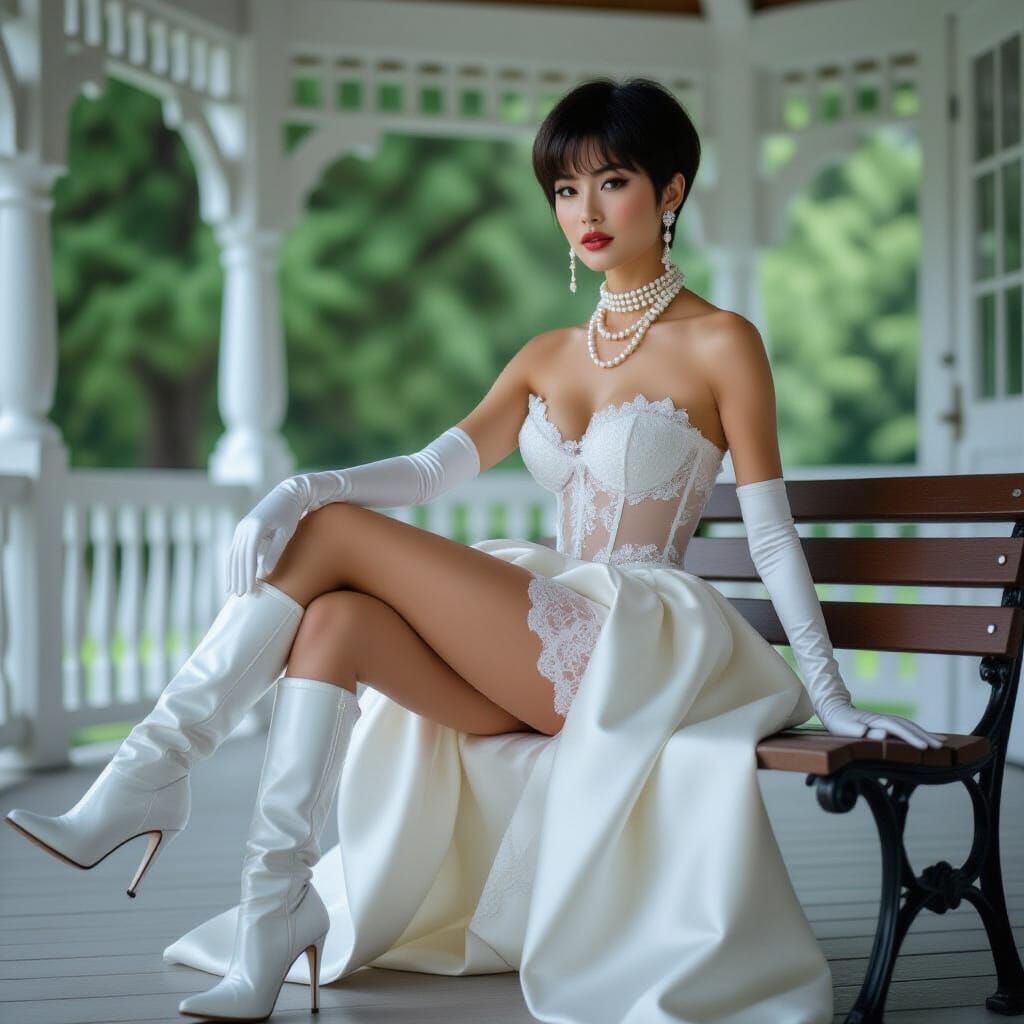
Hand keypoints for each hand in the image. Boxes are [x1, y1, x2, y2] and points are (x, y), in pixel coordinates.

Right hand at [226, 482, 306, 596]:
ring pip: (233, 555)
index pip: (249, 556)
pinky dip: (234, 565)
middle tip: (240, 596)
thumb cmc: (291, 514)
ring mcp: (241, 528)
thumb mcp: (286, 533)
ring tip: (233, 591)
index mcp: (255, 527)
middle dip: (238, 577)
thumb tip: (264, 572)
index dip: (248, 574)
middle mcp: (244, 528)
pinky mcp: (242, 530)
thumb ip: (275, 552)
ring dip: (233, 573)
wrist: (287, 494)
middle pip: (238, 557)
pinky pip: (235, 550)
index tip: (250, 590)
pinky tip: (233, 577)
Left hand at [818, 701, 943, 749]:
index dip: (911, 738)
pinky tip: (926, 737)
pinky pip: (905, 727)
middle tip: (941, 747)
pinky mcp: (885, 723)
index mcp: (876, 720)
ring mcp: (886, 720)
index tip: (924, 747)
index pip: (898, 729)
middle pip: (908, 726)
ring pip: (909, 726)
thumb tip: (879, 734)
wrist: (833, 709)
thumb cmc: (838, 722)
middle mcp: (884, 719)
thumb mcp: (844, 728)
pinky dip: (918, 732)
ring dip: (925, 734)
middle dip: (925, 736)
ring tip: (942, 742)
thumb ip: (859, 731)